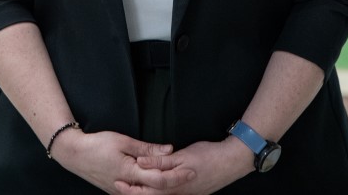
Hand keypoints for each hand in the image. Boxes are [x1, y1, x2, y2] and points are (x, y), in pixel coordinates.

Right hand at [52, 128, 195, 193]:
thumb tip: (168, 150)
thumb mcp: (123, 141)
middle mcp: (127, 187)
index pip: (160, 180)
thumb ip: (147, 148)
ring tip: (179, 180)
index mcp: (131, 173)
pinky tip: (158, 185)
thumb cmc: (98, 145)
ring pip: (147, 194)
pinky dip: (151, 190)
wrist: (75, 155)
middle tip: (191, 175)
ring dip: (164, 189)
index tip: (191, 171)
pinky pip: (138, 193)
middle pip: (156, 192)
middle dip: (175, 185)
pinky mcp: (117, 190)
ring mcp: (121, 191)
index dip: (177, 176)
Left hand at [118, 136, 254, 194]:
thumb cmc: (207, 156)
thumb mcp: (181, 155)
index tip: (117, 182)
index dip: (131, 188)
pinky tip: (156, 187)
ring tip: (134, 186)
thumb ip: (160, 160)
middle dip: (135, 193)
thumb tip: (141, 162)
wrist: (230, 162)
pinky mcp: (190, 193)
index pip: (146, 191)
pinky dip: (158, 192)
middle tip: (120, 185)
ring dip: (146, 192)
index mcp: (172, 186)